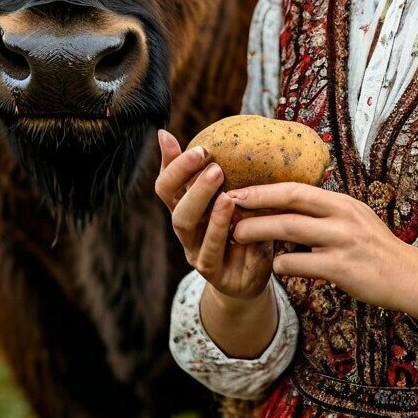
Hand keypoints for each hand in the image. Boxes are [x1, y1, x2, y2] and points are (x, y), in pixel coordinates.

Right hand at [154, 129, 273, 300]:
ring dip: (201, 201)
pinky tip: (236, 214)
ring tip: (222, 186)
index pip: (166, 185)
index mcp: (187, 209)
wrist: (251, 279)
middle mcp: (186, 230)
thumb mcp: (234, 199)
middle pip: (173, 202)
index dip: (168, 162)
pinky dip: (221, 230)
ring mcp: (195, 252)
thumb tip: (214, 137)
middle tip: (209, 161)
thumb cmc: (243, 229)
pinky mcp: (213, 273)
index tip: (173, 138)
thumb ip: (223, 176)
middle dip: (187, 178)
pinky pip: (210, 252)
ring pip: (185, 224)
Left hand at [227, 182, 408, 309]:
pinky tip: (274, 267)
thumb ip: (324, 211)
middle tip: (227, 205)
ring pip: (291, 229)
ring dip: (260, 230)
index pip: (295, 188)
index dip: (264, 188)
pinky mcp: (343, 268)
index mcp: (340, 202)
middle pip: (290, 201)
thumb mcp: (352, 218)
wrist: (407, 276)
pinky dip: (283, 264)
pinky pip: (303, 263)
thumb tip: (289, 204)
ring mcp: (342, 240)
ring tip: (237, 235)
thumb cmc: (375, 248)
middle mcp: (341, 215)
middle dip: (255, 202)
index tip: (239, 190)